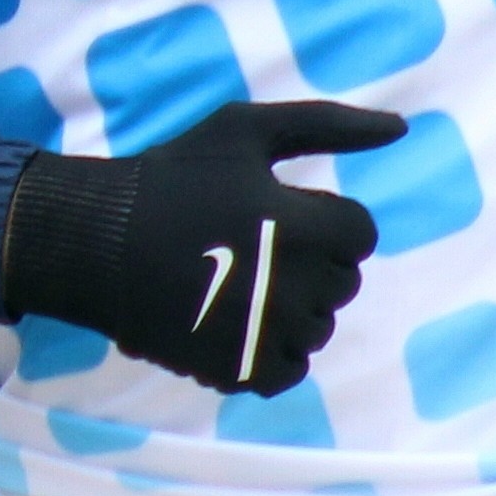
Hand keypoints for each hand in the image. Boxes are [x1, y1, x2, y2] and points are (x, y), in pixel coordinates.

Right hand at [0, 98, 404, 392]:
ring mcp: (267, 335)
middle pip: (342, 282)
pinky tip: (230, 320)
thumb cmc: (171, 177)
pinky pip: (288, 370)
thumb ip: (329, 124)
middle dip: (306, 262)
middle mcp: (295, 286)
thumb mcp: (245, 131)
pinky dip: (267, 350)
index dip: (318, 219)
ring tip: (233, 282)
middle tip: (245, 246)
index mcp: (304, 227)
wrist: (92, 241)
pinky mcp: (238, 370)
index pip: (360, 234)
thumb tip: (404, 127)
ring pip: (317, 328)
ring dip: (288, 307)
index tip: (269, 214)